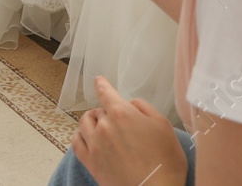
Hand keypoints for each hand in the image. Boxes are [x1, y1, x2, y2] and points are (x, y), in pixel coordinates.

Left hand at [72, 77, 188, 185]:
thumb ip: (144, 108)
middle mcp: (104, 125)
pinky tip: (85, 136)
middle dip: (107, 111)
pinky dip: (79, 135)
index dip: (102, 84)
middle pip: (99, 110)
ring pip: (84, 123)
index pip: (106, 92)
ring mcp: (94, 145)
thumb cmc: (165, 161)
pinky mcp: (90, 162)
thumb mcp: (163, 125)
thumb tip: (131, 104)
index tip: (98, 80)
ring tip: (100, 123)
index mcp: (121, 113)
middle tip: (119, 120)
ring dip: (92, 120)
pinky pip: (76, 142)